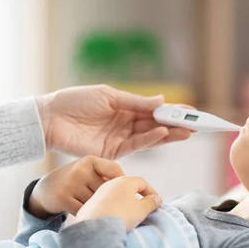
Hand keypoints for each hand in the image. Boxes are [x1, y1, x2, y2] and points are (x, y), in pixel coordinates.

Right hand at [29, 155, 124, 217]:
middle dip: (107, 200)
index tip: (124, 193)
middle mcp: (80, 170)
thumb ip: (107, 176)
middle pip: (106, 191)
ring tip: (91, 208)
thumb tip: (135, 189)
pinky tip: (83, 213)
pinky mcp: (63, 198)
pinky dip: (86, 215)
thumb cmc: (76, 182)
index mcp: (90, 161)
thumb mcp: (89, 171)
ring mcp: (70, 184)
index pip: (115, 170)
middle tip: (102, 204)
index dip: (122, 183)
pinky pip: (84, 211)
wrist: (45, 190)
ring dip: (96, 209)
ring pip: (96, 202)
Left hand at [36, 85, 192, 158]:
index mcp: (126, 108)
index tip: (193, 112)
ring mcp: (121, 138)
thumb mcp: (108, 95)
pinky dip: (151, 139)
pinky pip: (137, 145)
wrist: (49, 119)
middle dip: (178, 125)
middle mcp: (127, 124)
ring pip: (151, 137)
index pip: (155, 110)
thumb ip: (136, 102)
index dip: (174, 112)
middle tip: (198, 125)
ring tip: (188, 131)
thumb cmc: (75, 101)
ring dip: (170, 134)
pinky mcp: (113, 152)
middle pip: (157, 125)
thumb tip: (162, 101)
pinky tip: (163, 132)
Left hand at [75, 176, 161, 230]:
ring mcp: (99, 193)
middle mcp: (110, 183)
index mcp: (125, 181)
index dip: (151, 192)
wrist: (94, 228)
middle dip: (138, 196)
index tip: (157, 202)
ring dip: (125, 202)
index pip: (142, 182)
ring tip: (129, 214)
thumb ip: (151, 203)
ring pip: (116, 195)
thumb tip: (156, 199)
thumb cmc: (121, 216)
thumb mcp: (141, 210)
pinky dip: (114, 207)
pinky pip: (106, 203)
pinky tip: (115, 217)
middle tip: (144, 207)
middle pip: (128, 187)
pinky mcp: (90, 203)